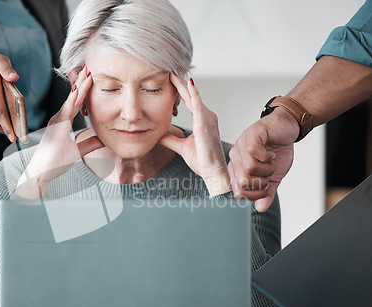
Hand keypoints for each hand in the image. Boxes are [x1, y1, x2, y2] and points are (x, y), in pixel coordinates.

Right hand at [14, 66, 103, 198]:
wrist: (40, 173)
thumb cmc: (54, 163)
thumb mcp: (77, 152)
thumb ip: (89, 144)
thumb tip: (103, 139)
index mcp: (63, 122)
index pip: (77, 102)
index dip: (84, 89)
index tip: (91, 76)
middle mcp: (59, 119)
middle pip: (73, 97)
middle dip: (81, 81)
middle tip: (90, 66)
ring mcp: (56, 122)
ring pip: (70, 101)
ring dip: (79, 86)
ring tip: (87, 72)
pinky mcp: (55, 128)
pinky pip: (65, 111)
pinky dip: (72, 100)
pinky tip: (78, 90)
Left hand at [159, 74, 230, 195]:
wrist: (212, 173)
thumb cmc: (203, 161)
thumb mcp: (181, 147)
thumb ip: (171, 140)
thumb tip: (159, 135)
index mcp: (202, 121)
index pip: (189, 101)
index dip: (180, 90)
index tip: (171, 78)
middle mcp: (207, 117)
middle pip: (191, 96)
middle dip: (181, 83)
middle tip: (171, 69)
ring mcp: (208, 119)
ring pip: (194, 97)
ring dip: (184, 85)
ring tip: (174, 72)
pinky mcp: (206, 125)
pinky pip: (199, 106)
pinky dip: (193, 94)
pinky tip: (188, 84)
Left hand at [228, 107, 298, 211]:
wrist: (287, 129)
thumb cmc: (277, 151)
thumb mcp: (273, 177)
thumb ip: (266, 193)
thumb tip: (260, 208)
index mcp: (237, 169)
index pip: (238, 192)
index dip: (255, 195)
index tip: (266, 186)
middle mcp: (235, 158)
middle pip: (242, 181)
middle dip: (261, 182)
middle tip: (269, 173)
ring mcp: (241, 145)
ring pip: (248, 168)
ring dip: (266, 169)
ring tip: (270, 161)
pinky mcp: (250, 135)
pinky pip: (253, 152)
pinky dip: (266, 157)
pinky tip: (269, 153)